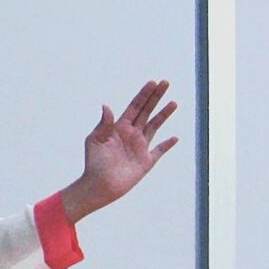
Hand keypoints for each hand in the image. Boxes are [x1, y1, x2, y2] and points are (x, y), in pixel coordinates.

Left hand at [61, 79, 179, 223]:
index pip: (134, 106)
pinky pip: (159, 151)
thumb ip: (104, 123)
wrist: (99, 185)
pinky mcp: (146, 161)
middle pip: (147, 111)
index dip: (143, 94)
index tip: (152, 82)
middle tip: (165, 83)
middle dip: (156, 97)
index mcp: (119, 127)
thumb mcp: (95, 140)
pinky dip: (167, 145)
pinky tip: (175, 138)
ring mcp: (140, 147)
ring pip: (155, 126)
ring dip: (164, 114)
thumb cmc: (94, 162)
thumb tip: (106, 105)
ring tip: (173, 102)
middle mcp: (131, 134)